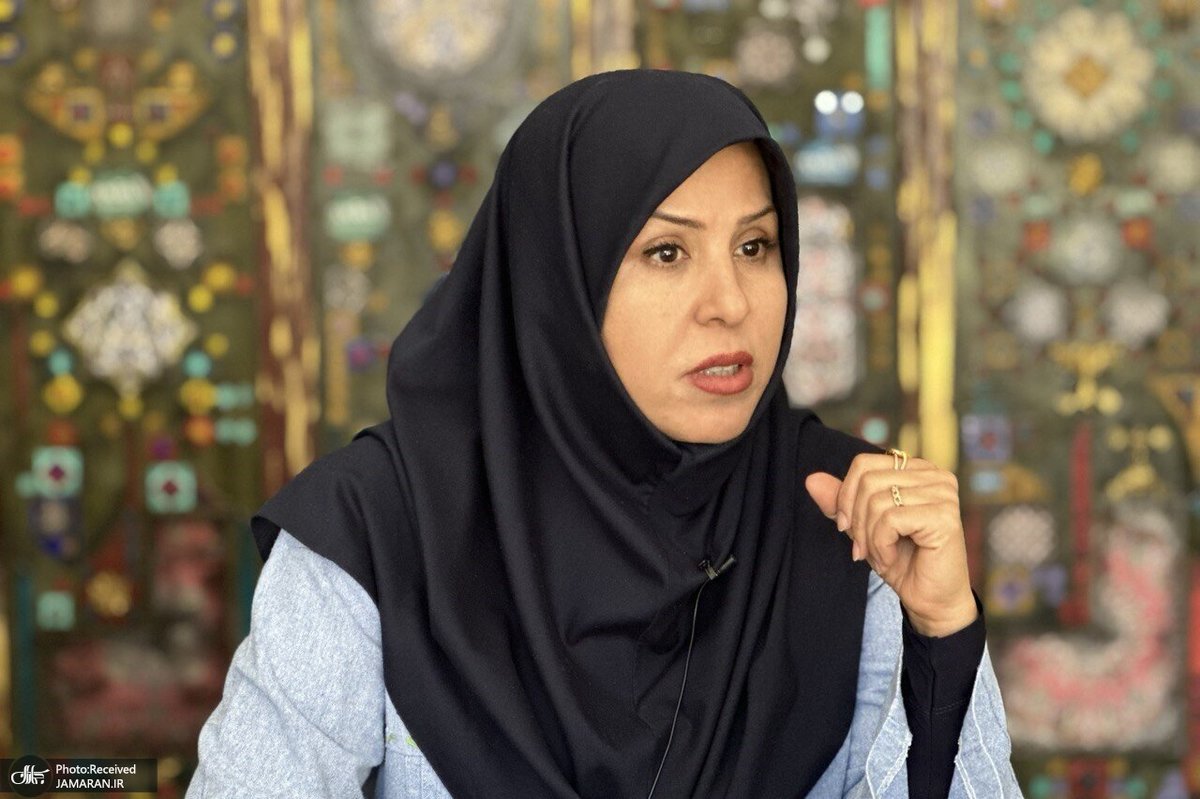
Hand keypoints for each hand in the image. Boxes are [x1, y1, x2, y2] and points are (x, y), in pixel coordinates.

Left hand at [805, 454, 976, 636]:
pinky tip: (891, 559)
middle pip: (868, 481)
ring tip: (880, 555)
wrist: (931, 600)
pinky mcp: (944, 516)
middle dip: (856, 521)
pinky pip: (890, 520)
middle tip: (862, 549)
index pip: (864, 464)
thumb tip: (812, 479)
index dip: (845, 496)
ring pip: (877, 501)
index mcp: (918, 470)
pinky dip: (881, 545)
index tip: (845, 527)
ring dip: (868, 537)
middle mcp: (935, 475)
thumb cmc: (902, 561)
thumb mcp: (863, 527)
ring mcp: (943, 494)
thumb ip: (841, 502)